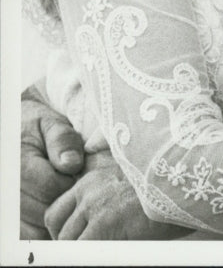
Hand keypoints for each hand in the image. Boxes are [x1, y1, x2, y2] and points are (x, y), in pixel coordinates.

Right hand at [20, 85, 83, 238]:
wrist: (18, 131)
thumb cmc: (38, 128)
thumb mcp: (52, 124)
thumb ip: (63, 140)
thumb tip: (71, 163)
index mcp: (19, 163)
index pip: (51, 187)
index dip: (71, 183)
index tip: (77, 173)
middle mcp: (7, 188)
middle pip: (44, 211)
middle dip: (64, 201)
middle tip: (72, 186)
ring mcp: (6, 207)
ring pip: (35, 229)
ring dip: (54, 218)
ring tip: (61, 196)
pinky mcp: (9, 219)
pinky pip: (27, 235)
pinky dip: (42, 229)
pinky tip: (52, 210)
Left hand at [45, 152, 189, 239]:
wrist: (190, 177)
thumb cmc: (170, 187)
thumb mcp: (135, 187)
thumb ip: (113, 199)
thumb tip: (110, 226)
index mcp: (95, 178)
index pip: (59, 210)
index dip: (63, 231)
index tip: (77, 243)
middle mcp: (90, 188)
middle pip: (57, 225)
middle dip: (67, 243)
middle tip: (88, 250)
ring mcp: (96, 204)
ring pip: (67, 241)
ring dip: (80, 250)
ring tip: (102, 251)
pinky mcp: (106, 222)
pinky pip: (82, 250)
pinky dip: (88, 256)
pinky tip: (111, 253)